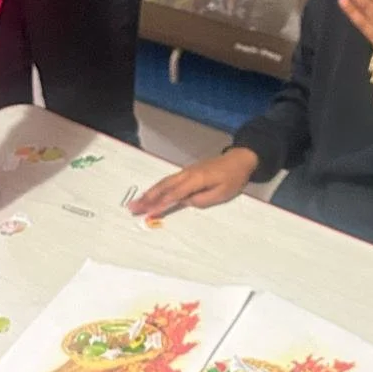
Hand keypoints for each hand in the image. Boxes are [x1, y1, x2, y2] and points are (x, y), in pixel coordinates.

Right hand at [129, 148, 258, 216]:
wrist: (239, 159)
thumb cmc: (233, 178)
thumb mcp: (223, 193)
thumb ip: (203, 200)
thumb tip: (186, 202)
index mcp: (196, 180)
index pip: (175, 194)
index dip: (161, 204)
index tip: (149, 212)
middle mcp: (187, 174)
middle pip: (164, 187)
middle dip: (148, 198)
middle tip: (133, 208)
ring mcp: (186, 172)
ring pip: (164, 183)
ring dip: (150, 193)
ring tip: (137, 203)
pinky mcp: (187, 172)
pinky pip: (169, 181)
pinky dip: (157, 188)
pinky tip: (151, 194)